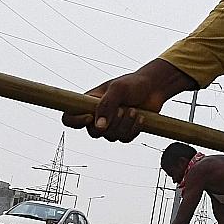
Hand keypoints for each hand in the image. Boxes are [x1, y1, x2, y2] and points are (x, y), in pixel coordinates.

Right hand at [62, 60, 194, 141]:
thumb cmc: (133, 84)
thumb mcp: (118, 89)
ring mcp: (111, 125)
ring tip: (133, 110)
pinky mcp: (125, 131)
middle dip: (110, 124)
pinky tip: (141, 118)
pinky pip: (125, 139)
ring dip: (124, 125)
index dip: (75, 121)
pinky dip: (133, 130)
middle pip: (93, 133)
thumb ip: (106, 106)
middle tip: (122, 109)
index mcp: (88, 103)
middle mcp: (97, 116)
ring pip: (111, 137)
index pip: (69, 118)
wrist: (154, 88)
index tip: (90, 117)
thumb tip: (98, 127)